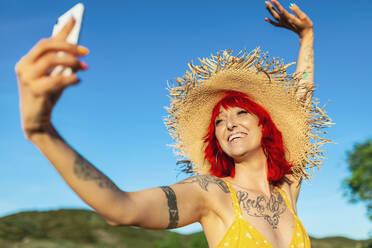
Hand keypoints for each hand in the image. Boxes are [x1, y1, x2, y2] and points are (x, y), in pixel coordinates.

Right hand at [14, 17, 88, 138]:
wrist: (37, 120)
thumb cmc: (47, 94)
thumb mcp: (54, 75)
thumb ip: (61, 60)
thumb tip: (77, 44)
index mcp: (27, 61)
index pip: (45, 42)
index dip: (61, 32)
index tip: (75, 20)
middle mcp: (24, 66)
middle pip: (46, 47)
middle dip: (68, 46)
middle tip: (86, 51)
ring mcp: (27, 79)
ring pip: (51, 60)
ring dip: (71, 61)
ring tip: (85, 67)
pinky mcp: (36, 91)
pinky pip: (56, 80)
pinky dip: (70, 78)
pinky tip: (78, 80)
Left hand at [264, 0, 312, 38]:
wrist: (305, 34)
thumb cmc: (306, 25)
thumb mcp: (304, 17)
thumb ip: (297, 11)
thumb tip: (290, 5)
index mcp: (290, 18)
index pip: (282, 10)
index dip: (277, 5)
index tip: (272, 0)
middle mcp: (285, 21)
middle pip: (276, 14)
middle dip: (271, 7)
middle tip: (266, 1)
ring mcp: (284, 24)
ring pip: (275, 17)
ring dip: (270, 12)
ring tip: (266, 6)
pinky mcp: (284, 26)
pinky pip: (275, 24)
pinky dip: (270, 21)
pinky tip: (266, 18)